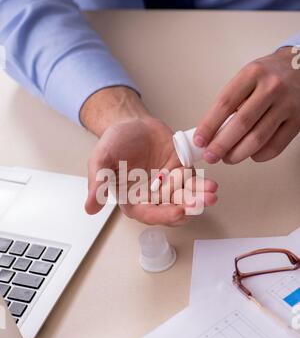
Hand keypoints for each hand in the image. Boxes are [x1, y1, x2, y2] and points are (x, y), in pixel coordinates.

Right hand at [81, 87, 217, 225]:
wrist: (131, 123)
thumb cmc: (114, 142)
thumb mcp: (101, 160)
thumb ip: (98, 183)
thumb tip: (90, 208)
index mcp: (132, 199)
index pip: (147, 213)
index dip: (162, 214)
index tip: (177, 212)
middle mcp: (151, 197)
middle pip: (171, 208)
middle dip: (187, 208)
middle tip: (201, 204)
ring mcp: (168, 185)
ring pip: (185, 197)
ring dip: (199, 199)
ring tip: (211, 195)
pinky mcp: (181, 172)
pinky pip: (193, 182)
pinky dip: (202, 185)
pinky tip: (211, 185)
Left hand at [194, 46, 299, 163]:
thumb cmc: (270, 75)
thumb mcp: (248, 77)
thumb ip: (231, 101)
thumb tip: (210, 133)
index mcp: (252, 74)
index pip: (225, 103)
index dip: (209, 125)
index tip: (199, 141)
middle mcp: (272, 87)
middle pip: (241, 124)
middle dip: (221, 145)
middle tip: (210, 156)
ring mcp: (287, 105)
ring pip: (258, 138)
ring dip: (238, 154)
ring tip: (227, 158)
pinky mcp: (299, 120)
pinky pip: (275, 146)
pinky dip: (259, 156)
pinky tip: (251, 154)